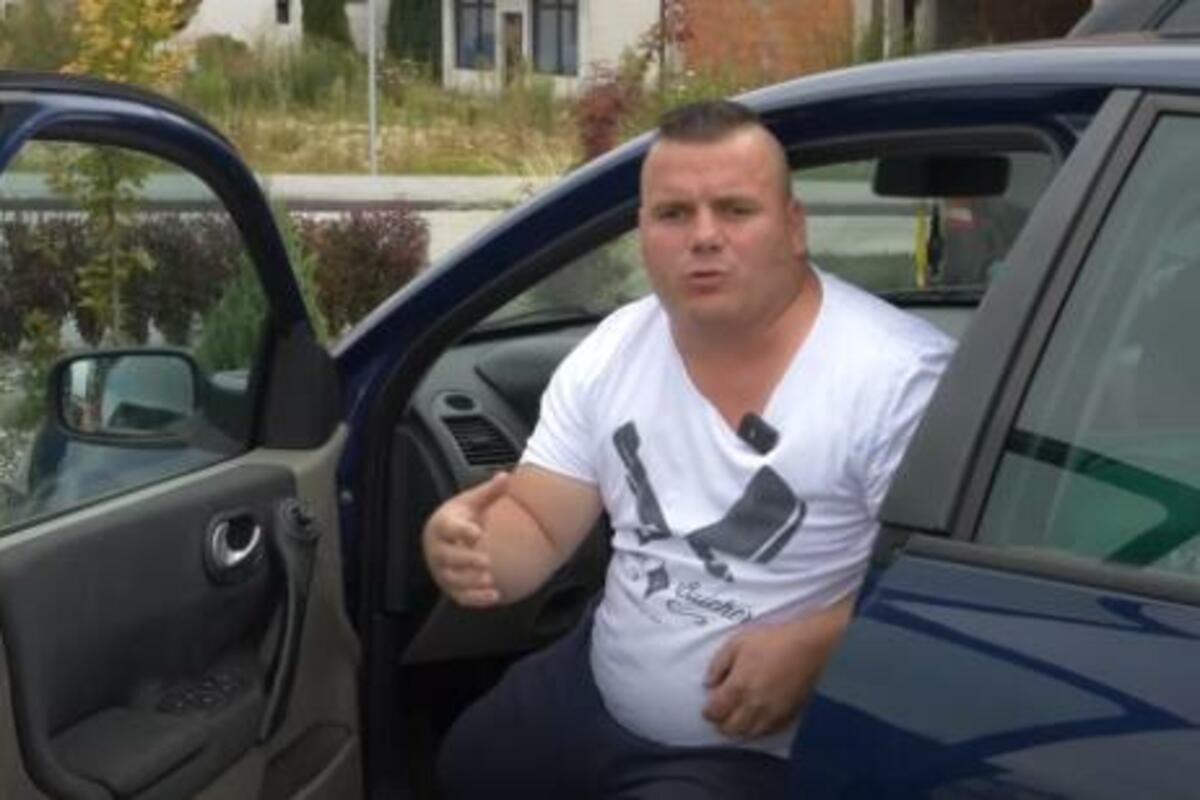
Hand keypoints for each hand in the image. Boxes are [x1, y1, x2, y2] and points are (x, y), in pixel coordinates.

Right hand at [422, 472, 509, 607]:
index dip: (462, 530)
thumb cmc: (459, 519)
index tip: (477, 532)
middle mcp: (438, 549)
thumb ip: (489, 492)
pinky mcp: (451, 587)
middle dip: (466, 560)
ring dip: (470, 581)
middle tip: (486, 561)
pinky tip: (494, 595)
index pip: (449, 528)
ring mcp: (443, 570)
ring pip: (452, 579)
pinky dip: (476, 599)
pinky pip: (461, 596)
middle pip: (447, 557)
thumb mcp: (472, 503)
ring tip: (489, 578)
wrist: (446, 538)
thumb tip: (505, 476)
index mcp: (442, 526)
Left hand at [702, 601, 851, 738]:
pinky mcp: (787, 716)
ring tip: (736, 719)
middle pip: (730, 728)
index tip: (707, 707)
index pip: (715, 712)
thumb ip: (718, 664)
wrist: (810, 647)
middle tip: (720, 715)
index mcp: (738, 687)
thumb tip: (708, 683)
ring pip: (749, 734)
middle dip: (721, 723)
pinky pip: (767, 732)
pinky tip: (756, 720)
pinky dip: (757, 730)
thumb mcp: (737, 643)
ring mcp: (772, 714)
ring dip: (739, 729)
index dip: (708, 712)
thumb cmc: (773, 641)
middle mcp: (753, 706)